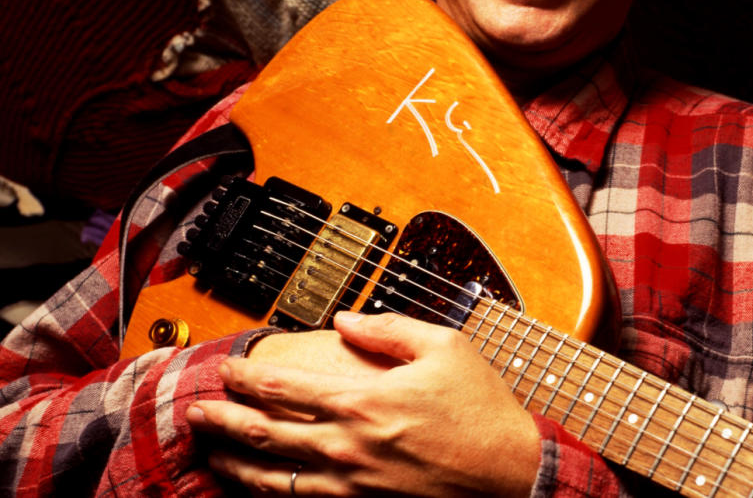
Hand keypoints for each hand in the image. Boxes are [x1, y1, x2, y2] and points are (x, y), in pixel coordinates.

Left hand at [187, 312, 540, 496]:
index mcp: (363, 400)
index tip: (226, 368)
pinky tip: (255, 485)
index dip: (244, 376)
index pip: (282, 386)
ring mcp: (351, 483)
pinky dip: (267, 494)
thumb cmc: (482, 410)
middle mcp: (348, 445)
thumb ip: (389, 328)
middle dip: (219, 421)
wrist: (510, 471)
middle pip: (261, 433)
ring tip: (211, 452)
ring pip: (270, 477)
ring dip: (232, 462)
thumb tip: (345, 318)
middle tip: (196, 412)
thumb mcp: (445, 347)